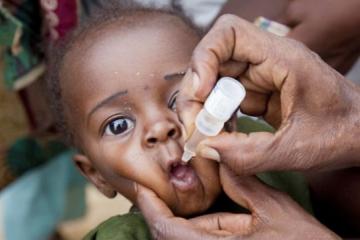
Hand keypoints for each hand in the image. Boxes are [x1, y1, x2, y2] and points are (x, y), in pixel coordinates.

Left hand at [136, 165, 338, 238]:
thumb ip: (241, 183)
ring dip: (170, 216)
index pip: (168, 230)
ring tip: (168, 192)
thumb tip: (217, 156)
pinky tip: (193, 208)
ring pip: (180, 237)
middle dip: (158, 210)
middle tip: (154, 185)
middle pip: (168, 234)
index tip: (142, 187)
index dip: (151, 208)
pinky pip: (194, 238)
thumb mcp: (272, 208)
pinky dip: (187, 222)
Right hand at [178, 14, 359, 174]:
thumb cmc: (344, 134)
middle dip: (198, 93)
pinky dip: (219, 117)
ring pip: (218, 82)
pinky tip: (222, 136)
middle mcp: (269, 61)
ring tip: (207, 135)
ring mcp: (263, 77)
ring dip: (207, 108)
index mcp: (283, 58)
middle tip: (195, 126)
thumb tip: (206, 148)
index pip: (229, 34)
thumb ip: (248, 155)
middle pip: (215, 61)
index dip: (205, 57)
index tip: (201, 91)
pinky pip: (229, 100)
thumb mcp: (296, 150)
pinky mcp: (260, 94)